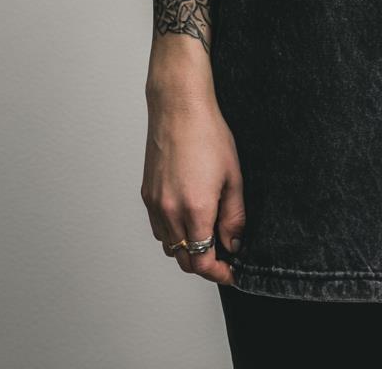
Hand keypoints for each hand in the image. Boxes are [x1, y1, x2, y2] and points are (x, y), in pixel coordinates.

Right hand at [141, 86, 245, 285]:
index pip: (202, 261)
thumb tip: (234, 243)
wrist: (179, 109)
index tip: (231, 272)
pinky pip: (158, 228)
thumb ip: (234, 216)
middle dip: (205, 265)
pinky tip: (188, 219)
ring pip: (169, 246)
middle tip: (224, 257)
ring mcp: (155, 204)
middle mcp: (170, 212)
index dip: (218, 273)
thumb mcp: (233, 176)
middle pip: (184, 260)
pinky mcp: (146, 195)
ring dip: (187, 250)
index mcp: (195, 209)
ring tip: (208, 235)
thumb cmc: (208, 135)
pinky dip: (173, 234)